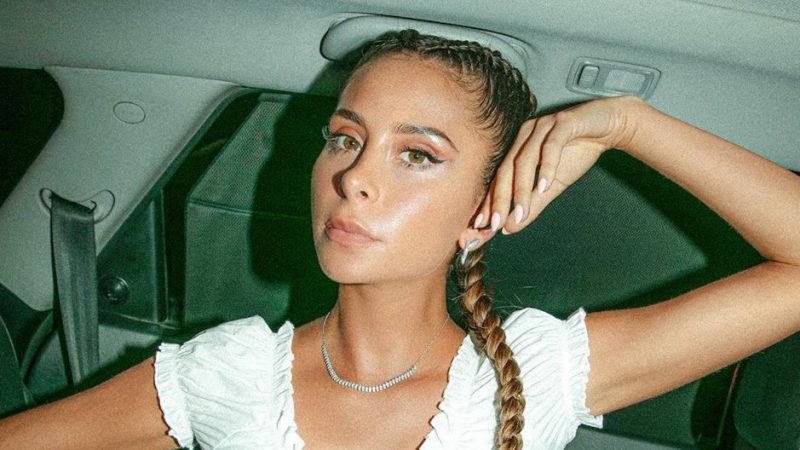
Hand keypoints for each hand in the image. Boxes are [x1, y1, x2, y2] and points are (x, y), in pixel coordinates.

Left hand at [476, 95, 643, 233]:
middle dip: (500, 198)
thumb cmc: (577, 152)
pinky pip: (551, 146)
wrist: (608, 126)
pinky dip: (547, 167)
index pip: (499, 176)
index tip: (484, 224)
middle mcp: (525, 134)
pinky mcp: (563, 123)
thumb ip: (532, 204)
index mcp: (518, 146)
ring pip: (525, 159)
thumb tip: (509, 227)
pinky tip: (545, 185)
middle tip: (495, 222)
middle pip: (507, 168)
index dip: (490, 200)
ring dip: (522, 187)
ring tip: (521, 211)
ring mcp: (543, 126)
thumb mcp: (552, 184)